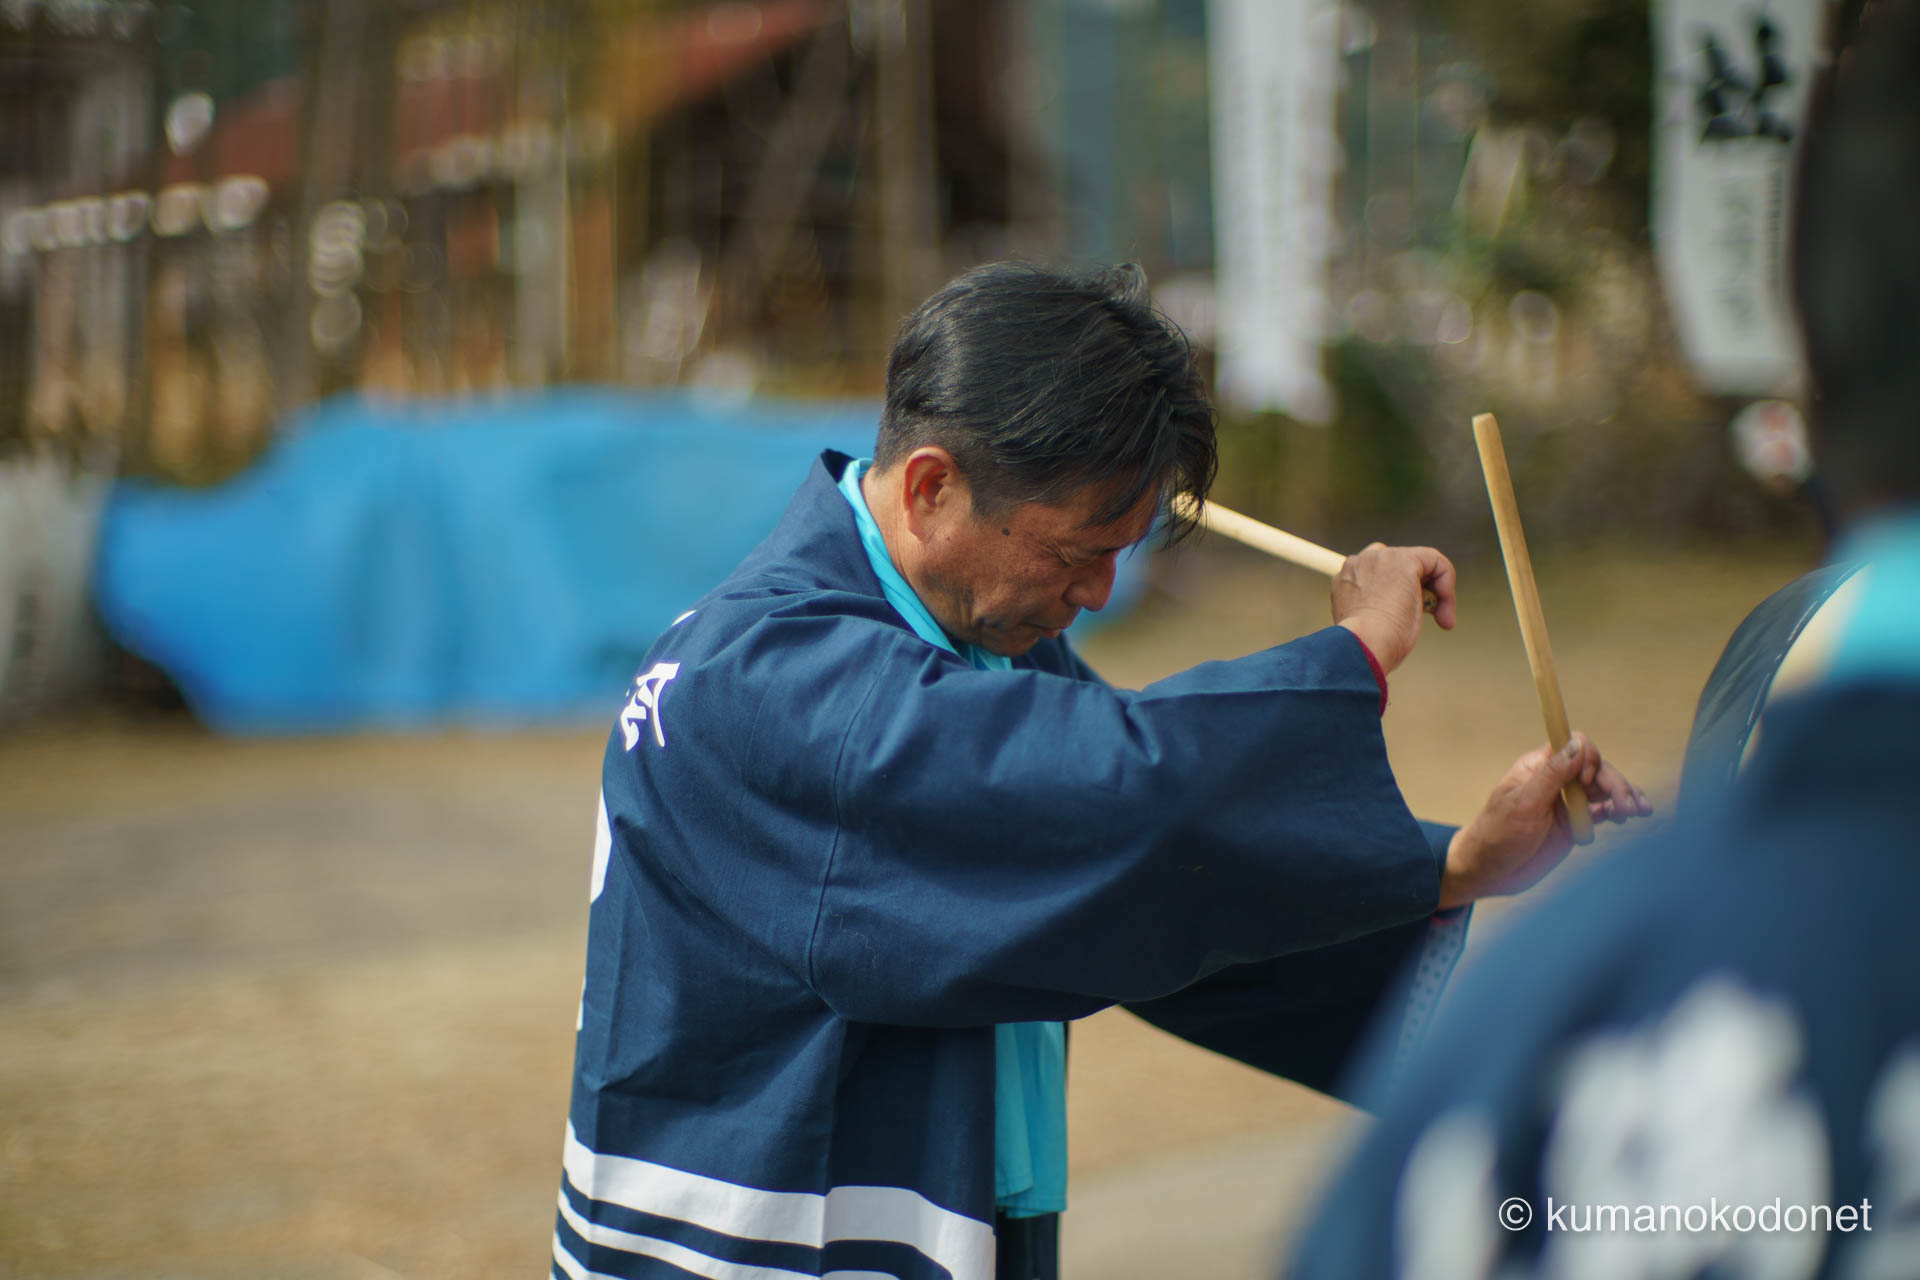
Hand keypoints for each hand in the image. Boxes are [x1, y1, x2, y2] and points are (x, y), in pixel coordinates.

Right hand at [1333, 544, 1456, 674]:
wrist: (1363, 645)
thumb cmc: (1364, 646)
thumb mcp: (1365, 624)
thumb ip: (1375, 609)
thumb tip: (1401, 610)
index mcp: (1345, 579)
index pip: (1376, 572)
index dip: (1396, 590)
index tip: (1404, 615)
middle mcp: (1359, 562)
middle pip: (1398, 562)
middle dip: (1418, 587)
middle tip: (1427, 616)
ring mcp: (1381, 558)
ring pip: (1420, 563)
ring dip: (1436, 591)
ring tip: (1439, 619)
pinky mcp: (1405, 560)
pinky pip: (1437, 563)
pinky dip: (1447, 586)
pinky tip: (1443, 612)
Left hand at [1438, 732, 1652, 909]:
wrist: (1488, 872)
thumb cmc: (1496, 835)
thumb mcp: (1523, 804)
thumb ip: (1552, 775)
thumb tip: (1577, 743)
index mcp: (1539, 767)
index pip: (1573, 746)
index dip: (1588, 759)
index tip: (1587, 781)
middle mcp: (1557, 781)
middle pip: (1596, 770)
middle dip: (1615, 784)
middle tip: (1629, 806)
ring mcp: (1568, 803)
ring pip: (1604, 791)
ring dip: (1625, 796)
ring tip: (1641, 810)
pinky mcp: (1575, 824)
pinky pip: (1603, 812)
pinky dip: (1619, 811)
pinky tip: (1633, 815)